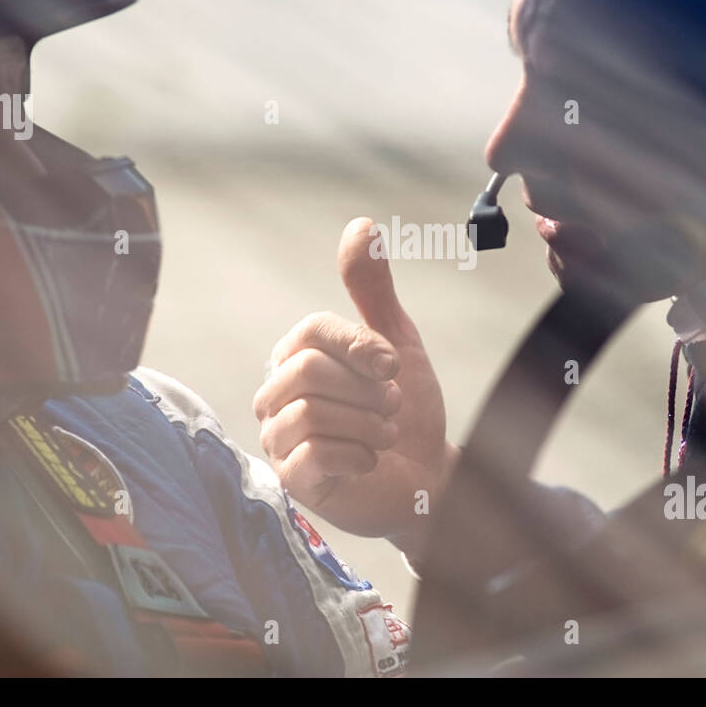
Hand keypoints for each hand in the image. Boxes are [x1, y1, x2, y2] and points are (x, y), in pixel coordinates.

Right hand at [253, 218, 458, 552]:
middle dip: (367, 390)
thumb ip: (373, 290)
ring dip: (367, 423)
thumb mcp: (396, 342)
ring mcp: (280, 439)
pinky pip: (314, 455)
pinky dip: (358, 455)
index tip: (393, 366)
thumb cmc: (405, 409)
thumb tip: (360, 225)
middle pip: (309, 371)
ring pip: (310, 413)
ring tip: (385, 433)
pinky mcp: (292, 481)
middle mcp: (277, 394)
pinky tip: (370, 460)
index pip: (312, 332)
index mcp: (297, 356)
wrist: (428, 476)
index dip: (360, 345)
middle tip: (393, 405)